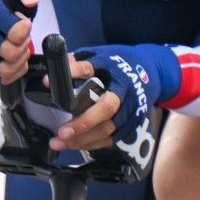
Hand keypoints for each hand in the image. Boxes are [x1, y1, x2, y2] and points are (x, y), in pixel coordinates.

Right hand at [0, 0, 39, 82]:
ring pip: (4, 69)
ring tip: (18, 48)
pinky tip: (13, 58)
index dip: (27, 30)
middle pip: (11, 53)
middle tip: (22, 38)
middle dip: (24, 46)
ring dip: (18, 61)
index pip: (17, 32)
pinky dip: (13, 71)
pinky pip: (0, 78)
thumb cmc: (11, 3)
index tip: (23, 22)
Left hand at [51, 44, 178, 148]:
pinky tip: (76, 144)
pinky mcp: (133, 121)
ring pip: (108, 127)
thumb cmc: (119, 63)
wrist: (151, 71)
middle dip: (84, 121)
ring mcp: (131, 106)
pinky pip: (112, 137)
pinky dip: (93, 143)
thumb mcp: (100, 54)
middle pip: (107, 107)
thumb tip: (55, 69)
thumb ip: (79, 62)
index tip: (47, 82)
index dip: (69, 74)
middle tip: (62, 131)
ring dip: (83, 138)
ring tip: (59, 143)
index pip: (88, 69)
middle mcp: (123, 87)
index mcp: (110, 66)